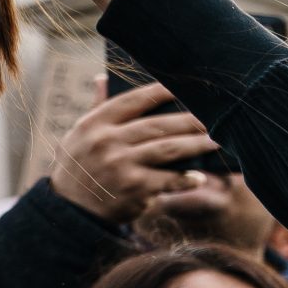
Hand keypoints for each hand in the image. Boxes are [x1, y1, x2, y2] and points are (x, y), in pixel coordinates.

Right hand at [48, 79, 216, 223]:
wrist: (71, 209)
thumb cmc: (81, 166)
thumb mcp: (80, 136)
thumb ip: (96, 108)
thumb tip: (103, 78)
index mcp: (95, 123)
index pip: (133, 101)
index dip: (161, 92)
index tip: (185, 86)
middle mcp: (107, 141)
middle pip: (157, 125)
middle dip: (189, 120)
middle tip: (215, 117)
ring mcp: (121, 164)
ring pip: (168, 149)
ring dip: (196, 144)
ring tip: (216, 141)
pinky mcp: (134, 188)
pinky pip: (169, 180)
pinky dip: (187, 179)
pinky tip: (201, 176)